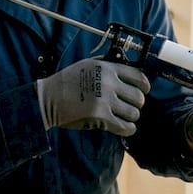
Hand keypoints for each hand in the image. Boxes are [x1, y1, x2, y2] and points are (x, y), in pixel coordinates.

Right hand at [37, 58, 151, 136]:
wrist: (48, 98)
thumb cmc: (66, 82)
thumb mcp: (87, 64)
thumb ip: (107, 65)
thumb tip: (127, 68)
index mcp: (107, 68)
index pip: (138, 77)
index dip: (144, 86)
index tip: (142, 91)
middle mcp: (109, 82)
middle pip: (139, 97)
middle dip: (135, 104)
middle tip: (128, 106)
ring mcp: (105, 100)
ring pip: (134, 113)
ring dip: (130, 117)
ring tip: (122, 117)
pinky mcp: (101, 116)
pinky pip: (125, 126)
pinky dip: (127, 129)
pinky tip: (123, 127)